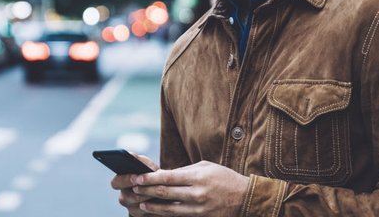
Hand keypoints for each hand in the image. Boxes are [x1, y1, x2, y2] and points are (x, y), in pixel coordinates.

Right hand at [110, 154, 159, 216]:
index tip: (136, 177)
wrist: (164, 190)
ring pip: (139, 207)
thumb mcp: (147, 166)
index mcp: (120, 183)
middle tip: (151, 187)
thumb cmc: (153, 174)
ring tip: (160, 194)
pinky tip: (165, 203)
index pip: (115, 183)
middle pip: (126, 197)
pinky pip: (148, 215)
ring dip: (149, 200)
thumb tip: (131, 155)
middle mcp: (124, 197)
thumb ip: (140, 161)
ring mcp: (132, 209)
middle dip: (140, 191)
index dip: (125, 180)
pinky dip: (157, 209)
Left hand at [132, 160, 249, 215]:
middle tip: (134, 188)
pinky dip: (166, 214)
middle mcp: (197, 193)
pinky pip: (179, 216)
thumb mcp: (206, 167)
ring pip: (170, 209)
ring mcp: (199, 208)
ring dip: (153, 207)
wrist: (244, 198)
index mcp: (198, 177)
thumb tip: (165, 174)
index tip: (138, 177)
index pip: (168, 177)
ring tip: (141, 204)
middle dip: (147, 191)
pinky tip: (157, 212)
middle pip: (166, 193)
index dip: (151, 178)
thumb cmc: (224, 178)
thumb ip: (185, 171)